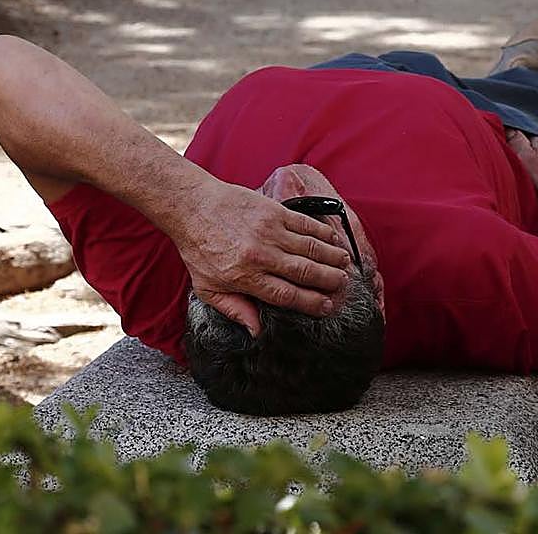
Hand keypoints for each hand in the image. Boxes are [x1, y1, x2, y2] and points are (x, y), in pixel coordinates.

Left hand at [171, 180, 351, 335]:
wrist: (191, 207)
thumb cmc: (198, 248)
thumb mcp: (207, 288)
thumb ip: (233, 309)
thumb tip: (256, 331)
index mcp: (245, 277)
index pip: (287, 295)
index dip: (312, 303)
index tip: (328, 307)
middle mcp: (261, 255)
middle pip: (305, 272)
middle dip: (330, 281)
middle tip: (344, 286)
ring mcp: (269, 231)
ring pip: (311, 248)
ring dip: (332, 257)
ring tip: (345, 266)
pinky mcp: (272, 211)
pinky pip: (305, 224)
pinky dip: (322, 233)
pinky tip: (333, 240)